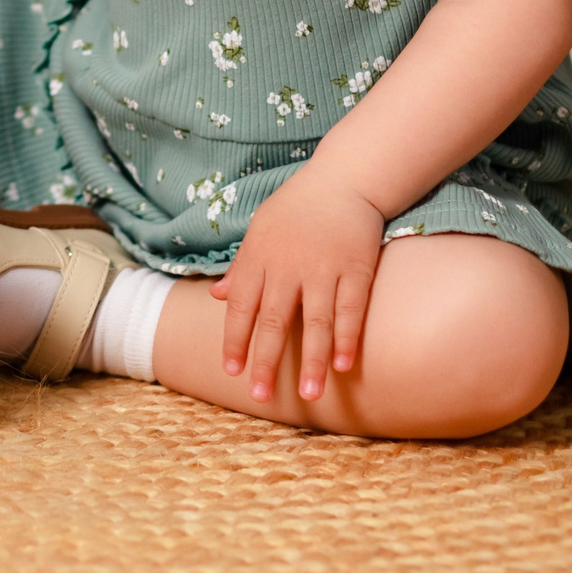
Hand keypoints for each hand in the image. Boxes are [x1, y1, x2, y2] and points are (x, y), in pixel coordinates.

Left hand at [209, 166, 385, 402]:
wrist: (343, 177)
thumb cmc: (296, 207)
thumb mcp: (259, 229)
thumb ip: (240, 266)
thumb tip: (215, 297)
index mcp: (259, 257)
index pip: (241, 306)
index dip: (235, 340)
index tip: (232, 371)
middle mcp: (288, 265)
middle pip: (275, 321)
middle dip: (267, 361)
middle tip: (261, 395)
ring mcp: (324, 268)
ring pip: (316, 322)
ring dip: (313, 360)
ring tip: (310, 394)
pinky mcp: (356, 267)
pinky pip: (351, 308)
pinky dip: (347, 337)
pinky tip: (343, 365)